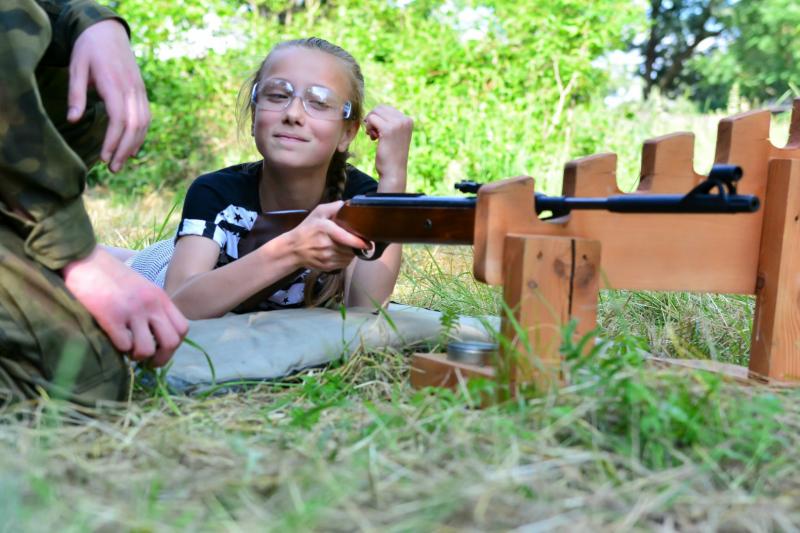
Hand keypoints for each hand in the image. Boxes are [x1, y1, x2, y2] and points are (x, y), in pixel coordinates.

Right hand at [62, 247, 188, 366]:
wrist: (83, 259)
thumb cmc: (109, 276)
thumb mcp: (141, 288)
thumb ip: (152, 308)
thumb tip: (156, 337)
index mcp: (160, 297)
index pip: (182, 329)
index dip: (173, 345)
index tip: (159, 349)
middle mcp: (151, 304)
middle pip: (171, 343)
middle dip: (160, 358)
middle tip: (145, 359)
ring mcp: (132, 311)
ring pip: (147, 349)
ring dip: (136, 355)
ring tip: (126, 348)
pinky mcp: (111, 316)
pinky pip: (124, 345)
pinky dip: (119, 349)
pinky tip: (112, 339)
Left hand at [68, 20, 150, 172]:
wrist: (108, 31)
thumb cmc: (88, 49)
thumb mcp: (76, 68)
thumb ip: (76, 94)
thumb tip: (73, 120)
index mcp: (115, 85)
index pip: (119, 120)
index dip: (113, 142)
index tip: (103, 158)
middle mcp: (132, 90)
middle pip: (134, 126)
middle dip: (124, 150)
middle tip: (113, 168)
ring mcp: (140, 91)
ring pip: (143, 124)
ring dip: (134, 145)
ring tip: (121, 162)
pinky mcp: (142, 91)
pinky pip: (146, 117)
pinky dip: (141, 134)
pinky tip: (132, 147)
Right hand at [283, 202, 368, 270]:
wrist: (294, 249)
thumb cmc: (307, 229)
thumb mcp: (318, 212)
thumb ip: (334, 207)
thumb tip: (349, 204)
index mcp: (325, 229)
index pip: (346, 238)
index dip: (359, 242)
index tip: (367, 243)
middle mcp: (327, 245)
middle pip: (350, 249)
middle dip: (356, 245)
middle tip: (356, 240)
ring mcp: (327, 258)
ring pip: (349, 257)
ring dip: (352, 252)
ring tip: (348, 246)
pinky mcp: (328, 267)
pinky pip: (344, 264)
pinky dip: (346, 259)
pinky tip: (341, 253)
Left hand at [363, 105, 412, 190]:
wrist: (394, 171)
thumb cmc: (392, 155)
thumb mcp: (395, 135)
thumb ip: (390, 123)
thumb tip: (376, 109)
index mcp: (408, 120)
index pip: (387, 108)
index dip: (379, 118)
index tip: (379, 132)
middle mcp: (405, 120)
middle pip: (380, 108)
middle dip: (374, 119)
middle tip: (374, 134)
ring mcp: (398, 124)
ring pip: (375, 112)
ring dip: (370, 123)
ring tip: (374, 136)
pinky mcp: (388, 129)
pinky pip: (372, 119)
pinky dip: (369, 127)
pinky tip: (373, 138)